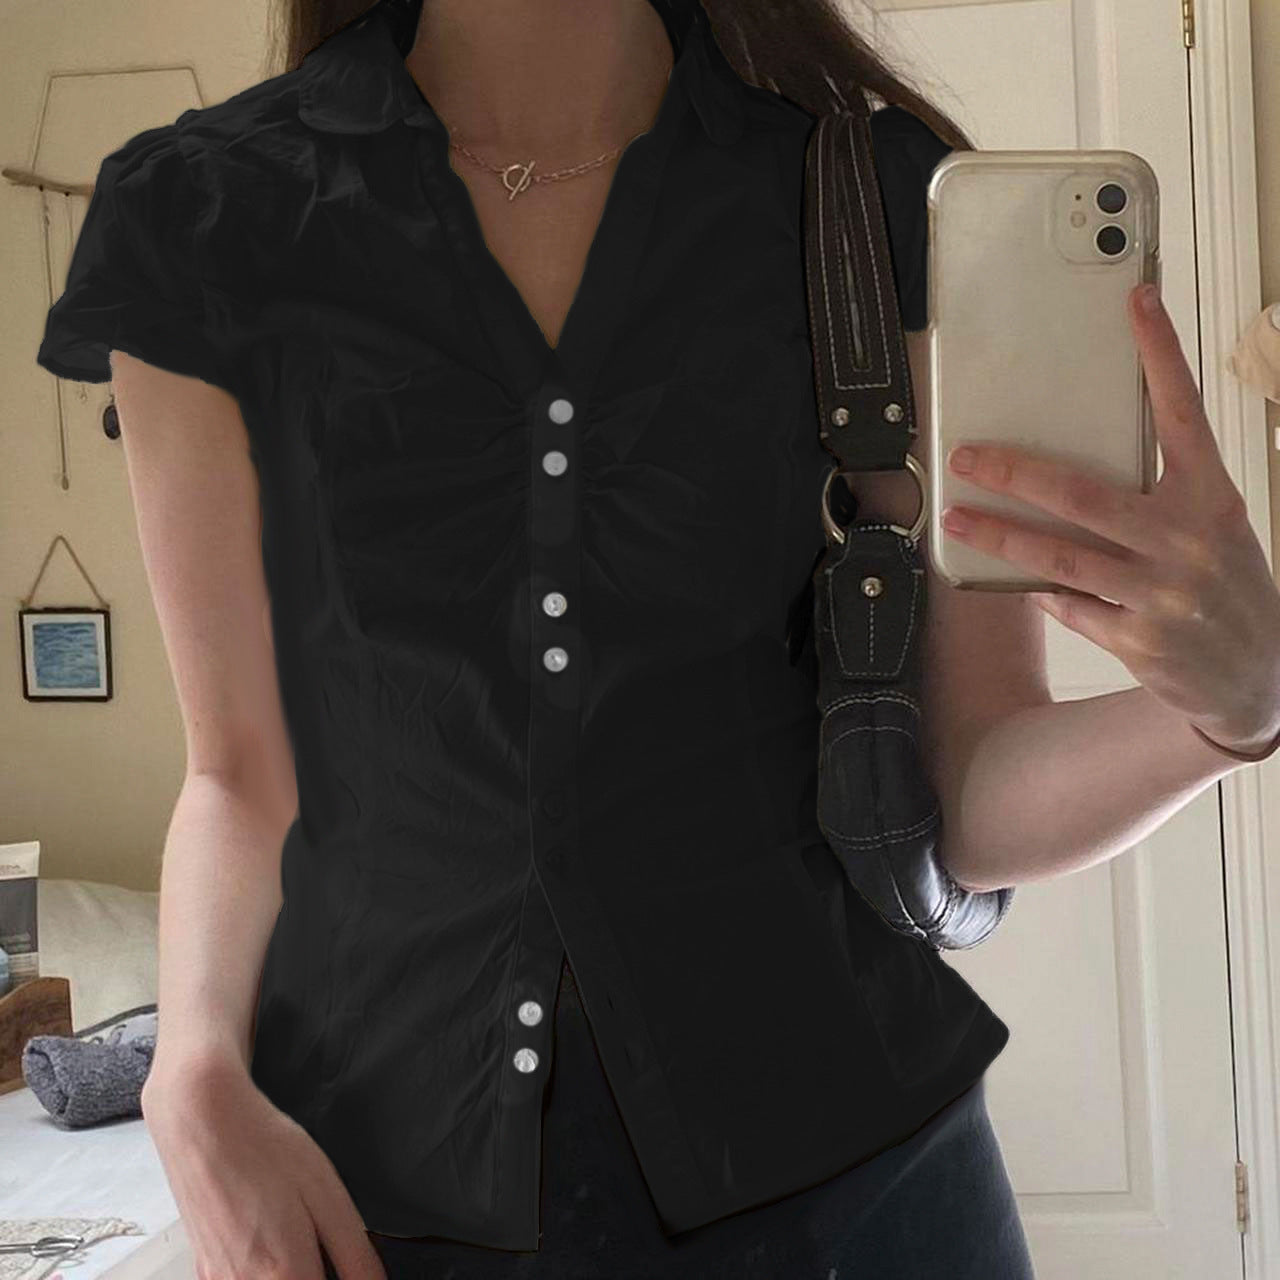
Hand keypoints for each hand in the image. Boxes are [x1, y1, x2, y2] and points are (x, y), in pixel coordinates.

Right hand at [142, 1047, 385, 1279]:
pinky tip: (267, 1233)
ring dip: (287, 1272)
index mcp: (285, 1274)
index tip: (349, 1265)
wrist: (202, 1123)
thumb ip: (354, 1252)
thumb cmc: (266, 1150)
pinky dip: (261, 1269)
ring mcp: (219, 1279)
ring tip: (294, 1231)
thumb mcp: (328, 1195)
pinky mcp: (203, 1266)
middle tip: (322, 1245)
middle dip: (312, 1274)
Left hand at [938, 282, 1279, 754]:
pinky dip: (1044, 593)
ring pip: (1056, 555)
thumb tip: (1069, 483)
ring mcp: (1161, 592)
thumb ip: (1159, 499)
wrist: (1260, 676)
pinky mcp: (1138, 638)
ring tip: (955, 517)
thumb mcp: (1213, 530)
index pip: (1182, 412)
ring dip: (997, 535)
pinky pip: (1068, 606)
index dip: (1161, 353)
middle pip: (1080, 493)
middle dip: (1013, 473)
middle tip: (965, 456)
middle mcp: (1187, 538)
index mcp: (1212, 497)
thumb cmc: (1225, 587)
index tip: (1137, 300)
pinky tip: (1028, 584)